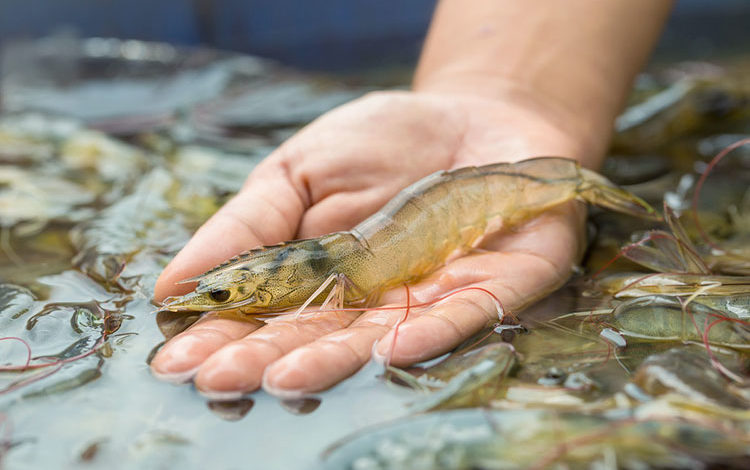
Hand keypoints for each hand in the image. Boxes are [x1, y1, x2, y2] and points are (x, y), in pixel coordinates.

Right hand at [150, 90, 588, 398]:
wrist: (473, 116)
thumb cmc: (382, 143)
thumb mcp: (300, 170)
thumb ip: (248, 224)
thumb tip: (174, 283)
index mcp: (320, 280)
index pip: (264, 318)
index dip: (223, 338)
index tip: (176, 361)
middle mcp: (370, 302)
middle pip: (315, 338)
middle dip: (267, 361)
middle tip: (218, 381)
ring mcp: (430, 299)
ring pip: (379, 339)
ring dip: (333, 361)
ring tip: (284, 379)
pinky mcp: (492, 287)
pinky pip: (462, 315)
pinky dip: (429, 332)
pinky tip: (390, 349)